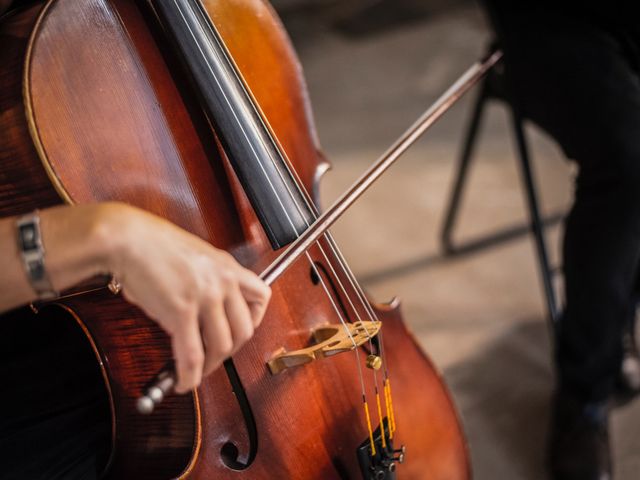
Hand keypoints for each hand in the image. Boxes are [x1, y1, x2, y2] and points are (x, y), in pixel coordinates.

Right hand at [99, 203, 270, 392]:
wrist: (126, 238)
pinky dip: (189, 376)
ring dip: (210, 368)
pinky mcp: (181, 312)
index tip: (239, 332)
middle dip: (230, 352)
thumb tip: (206, 310)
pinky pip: (192, 355)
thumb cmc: (152, 245)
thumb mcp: (195, 256)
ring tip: (196, 373)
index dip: (254, 321)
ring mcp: (205, 297)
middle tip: (215, 358)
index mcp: (227, 267)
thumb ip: (208, 279)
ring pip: (221, 347)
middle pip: (244, 331)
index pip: (261, 297)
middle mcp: (223, 282)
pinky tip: (182, 381)